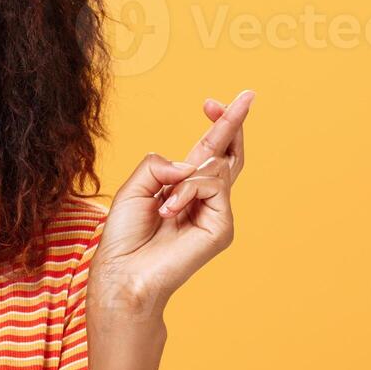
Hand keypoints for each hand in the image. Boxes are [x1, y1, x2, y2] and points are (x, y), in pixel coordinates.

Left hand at [92, 89, 253, 316]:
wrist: (123, 273)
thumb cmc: (124, 237)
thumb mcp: (135, 187)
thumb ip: (159, 164)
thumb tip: (191, 165)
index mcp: (184, 189)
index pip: (209, 152)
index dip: (216, 125)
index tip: (211, 103)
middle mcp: (204, 200)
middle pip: (230, 155)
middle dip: (233, 123)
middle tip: (248, 96)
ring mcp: (216, 214)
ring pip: (216, 168)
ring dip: (184, 181)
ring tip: (162, 207)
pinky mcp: (221, 228)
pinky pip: (211, 187)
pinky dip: (186, 193)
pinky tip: (168, 213)